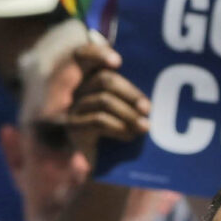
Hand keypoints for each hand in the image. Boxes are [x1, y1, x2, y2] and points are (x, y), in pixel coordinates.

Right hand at [66, 39, 151, 162]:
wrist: (104, 167)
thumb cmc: (121, 133)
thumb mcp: (125, 110)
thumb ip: (128, 95)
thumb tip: (146, 86)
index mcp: (91, 79)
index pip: (85, 54)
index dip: (99, 54)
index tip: (118, 62)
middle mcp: (78, 90)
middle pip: (105, 79)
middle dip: (130, 93)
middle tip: (148, 108)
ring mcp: (73, 108)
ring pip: (104, 100)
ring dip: (129, 114)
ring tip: (144, 127)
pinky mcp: (73, 127)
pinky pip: (98, 120)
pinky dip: (119, 127)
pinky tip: (130, 135)